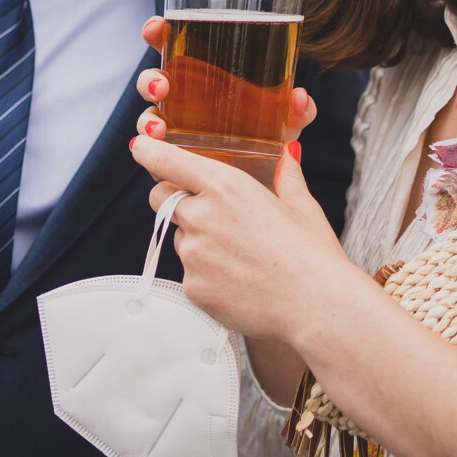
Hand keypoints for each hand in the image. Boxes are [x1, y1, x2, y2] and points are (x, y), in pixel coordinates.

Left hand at [129, 126, 355, 344]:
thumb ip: (285, 175)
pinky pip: (190, 275)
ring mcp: (193, 255)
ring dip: (197, 242)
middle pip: (161, 198)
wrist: (316, 307)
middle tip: (205, 212)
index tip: (140, 148)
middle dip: (173, 199)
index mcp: (226, 187)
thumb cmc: (311, 254)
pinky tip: (239, 283)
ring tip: (240, 258)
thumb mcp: (301, 206)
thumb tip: (287, 153)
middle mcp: (201, 216)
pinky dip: (207, 276)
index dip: (149, 152)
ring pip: (179, 239)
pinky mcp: (193, 288)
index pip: (168, 161)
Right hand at [135, 15, 319, 147]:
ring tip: (159, 128)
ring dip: (147, 120)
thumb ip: (298, 110)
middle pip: (153, 81)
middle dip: (150, 80)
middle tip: (162, 87)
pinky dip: (147, 149)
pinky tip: (152, 149)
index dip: (159, 33)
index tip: (155, 28)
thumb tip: (299, 97)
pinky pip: (151, 151)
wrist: (266, 178)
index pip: (174, 46)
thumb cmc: (271, 136)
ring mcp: (174, 127)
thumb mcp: (286, 120)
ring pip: (148, 116)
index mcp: (204, 75)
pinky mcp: (172, 156)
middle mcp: (183, 98)